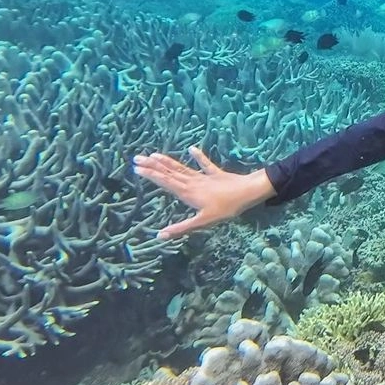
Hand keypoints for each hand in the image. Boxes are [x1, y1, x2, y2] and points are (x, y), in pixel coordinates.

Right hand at [133, 146, 275, 238]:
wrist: (247, 192)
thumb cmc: (226, 208)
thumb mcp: (203, 221)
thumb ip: (181, 228)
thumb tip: (160, 235)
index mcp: (187, 192)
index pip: (165, 182)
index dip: (151, 175)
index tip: (137, 168)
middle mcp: (192, 182)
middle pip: (169, 172)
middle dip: (153, 165)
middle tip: (137, 157)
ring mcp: (204, 177)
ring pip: (182, 168)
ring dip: (168, 161)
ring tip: (154, 154)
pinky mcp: (216, 174)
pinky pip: (205, 164)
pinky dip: (198, 157)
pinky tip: (192, 148)